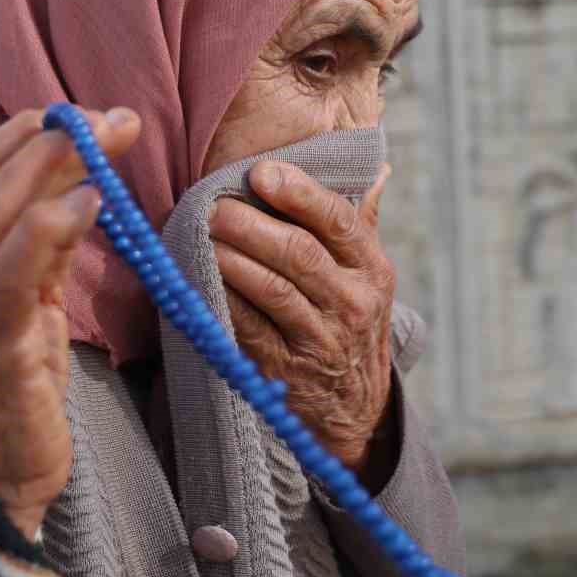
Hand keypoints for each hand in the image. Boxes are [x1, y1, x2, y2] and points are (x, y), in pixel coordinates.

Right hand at [0, 106, 140, 538]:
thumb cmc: (9, 386)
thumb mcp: (20, 302)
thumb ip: (37, 248)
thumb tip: (79, 183)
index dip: (17, 138)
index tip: (70, 113)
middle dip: (48, 143)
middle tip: (110, 118)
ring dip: (52, 171)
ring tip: (103, 142)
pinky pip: (10, 280)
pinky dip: (49, 231)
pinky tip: (90, 203)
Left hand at [209, 161, 397, 485]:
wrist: (355, 409)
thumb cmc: (351, 321)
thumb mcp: (368, 276)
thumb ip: (362, 221)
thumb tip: (376, 167)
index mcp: (373, 270)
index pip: (339, 221)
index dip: (299, 193)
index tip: (260, 172)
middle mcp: (353, 304)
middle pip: (299, 254)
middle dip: (251, 225)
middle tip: (213, 205)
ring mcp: (320, 341)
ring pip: (271, 289)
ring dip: (230, 258)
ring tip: (200, 233)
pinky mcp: (285, 370)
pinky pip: (247, 327)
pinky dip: (222, 298)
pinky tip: (200, 277)